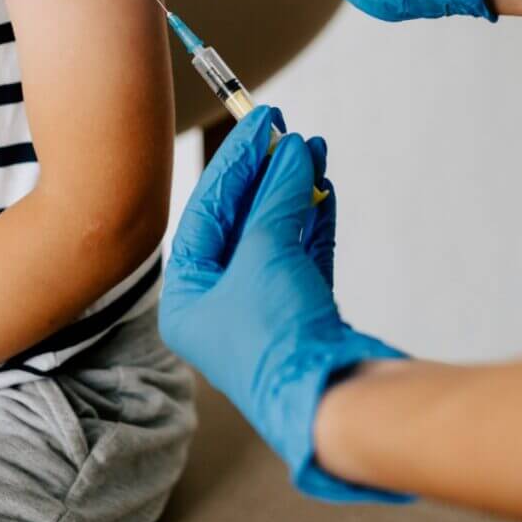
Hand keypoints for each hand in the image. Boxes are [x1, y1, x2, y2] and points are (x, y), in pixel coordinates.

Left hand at [160, 106, 407, 501]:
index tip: (259, 120)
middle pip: (242, 219)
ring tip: (314, 148)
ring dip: (296, 189)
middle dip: (267, 172)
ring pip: (278, 233)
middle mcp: (221, 304)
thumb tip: (290, 148)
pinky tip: (324, 185)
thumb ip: (275, 194)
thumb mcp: (265, 251)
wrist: (333, 401)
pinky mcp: (303, 313)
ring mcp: (264, 310)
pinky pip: (304, 253)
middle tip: (284, 128)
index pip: (207, 210)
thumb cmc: (277, 334)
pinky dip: (315, 218)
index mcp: (188, 297)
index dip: (235, 160)